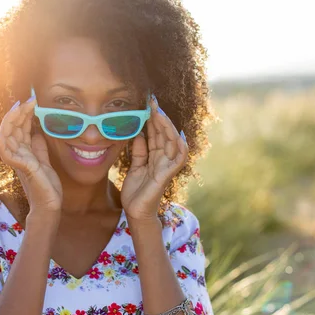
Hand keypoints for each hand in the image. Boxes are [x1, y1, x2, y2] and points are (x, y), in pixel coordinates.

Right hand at [0, 96, 62, 212]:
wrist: (50, 205)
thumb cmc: (46, 187)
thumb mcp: (44, 162)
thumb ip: (38, 148)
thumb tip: (37, 133)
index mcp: (22, 152)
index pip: (19, 129)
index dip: (23, 114)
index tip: (32, 101)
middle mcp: (17, 155)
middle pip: (11, 129)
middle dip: (18, 112)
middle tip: (29, 100)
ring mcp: (17, 161)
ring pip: (6, 136)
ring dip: (12, 120)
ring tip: (21, 107)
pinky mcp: (22, 168)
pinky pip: (7, 151)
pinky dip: (5, 139)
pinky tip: (10, 127)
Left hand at [120, 95, 188, 220]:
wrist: (135, 212)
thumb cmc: (136, 191)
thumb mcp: (135, 166)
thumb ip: (139, 151)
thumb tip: (139, 133)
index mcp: (155, 156)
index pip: (156, 134)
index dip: (153, 119)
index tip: (147, 104)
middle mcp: (164, 159)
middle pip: (165, 134)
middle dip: (160, 118)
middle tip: (153, 102)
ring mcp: (167, 166)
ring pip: (173, 142)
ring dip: (167, 127)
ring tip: (158, 113)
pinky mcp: (167, 175)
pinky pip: (179, 158)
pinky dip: (180, 146)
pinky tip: (176, 134)